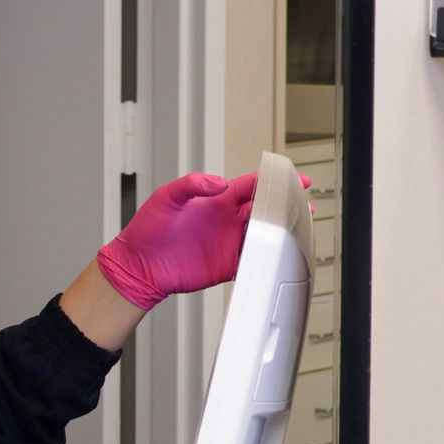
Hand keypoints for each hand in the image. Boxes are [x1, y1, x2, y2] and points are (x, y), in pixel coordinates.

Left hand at [96, 170, 308, 311]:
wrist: (138, 265)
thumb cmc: (147, 229)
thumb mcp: (165, 198)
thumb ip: (191, 186)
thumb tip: (219, 182)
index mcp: (216, 199)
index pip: (252, 185)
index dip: (273, 181)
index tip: (293, 179)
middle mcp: (226, 218)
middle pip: (265, 208)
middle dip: (287, 206)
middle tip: (304, 205)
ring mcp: (228, 241)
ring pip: (264, 234)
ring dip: (282, 232)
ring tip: (300, 229)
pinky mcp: (226, 264)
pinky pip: (253, 260)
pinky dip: (267, 259)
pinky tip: (279, 256)